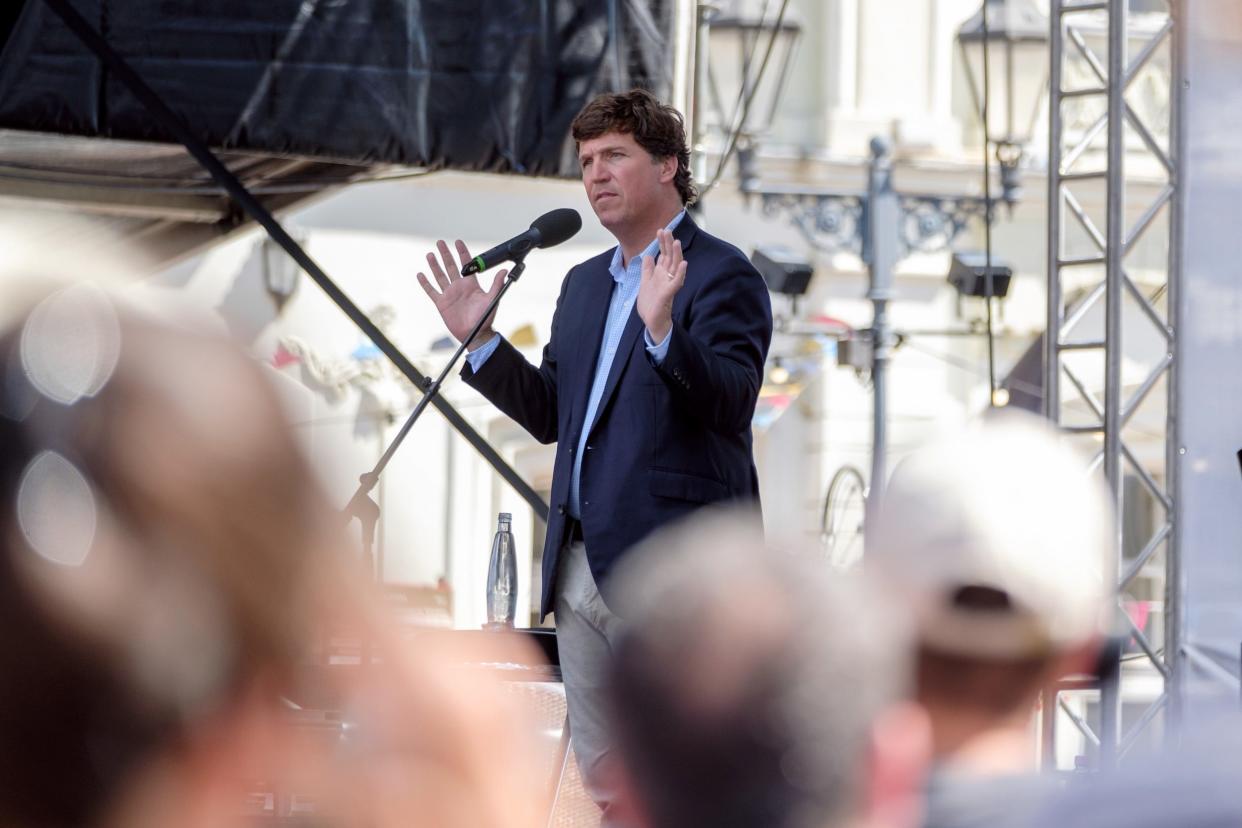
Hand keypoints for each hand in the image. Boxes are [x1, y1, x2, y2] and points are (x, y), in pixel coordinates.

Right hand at [416, 240, 504, 350]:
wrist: (475, 334)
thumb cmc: (485, 318)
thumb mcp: (493, 299)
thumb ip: (496, 284)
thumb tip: (504, 271)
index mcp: (471, 284)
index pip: (466, 264)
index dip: (462, 252)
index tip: (458, 242)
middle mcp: (459, 287)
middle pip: (450, 266)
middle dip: (445, 254)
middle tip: (440, 242)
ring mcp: (449, 294)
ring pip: (440, 276)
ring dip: (435, 265)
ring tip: (430, 254)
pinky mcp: (442, 303)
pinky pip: (432, 291)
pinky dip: (425, 283)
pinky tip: (421, 275)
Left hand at [636, 229, 686, 343]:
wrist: (652, 321)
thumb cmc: (651, 304)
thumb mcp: (645, 283)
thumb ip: (648, 270)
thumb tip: (648, 255)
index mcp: (660, 274)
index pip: (663, 255)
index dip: (662, 243)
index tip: (660, 230)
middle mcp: (666, 277)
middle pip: (669, 257)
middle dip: (668, 243)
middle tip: (667, 229)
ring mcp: (669, 285)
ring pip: (675, 267)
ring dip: (676, 254)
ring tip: (676, 242)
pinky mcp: (669, 294)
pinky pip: (676, 282)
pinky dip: (680, 273)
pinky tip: (684, 264)